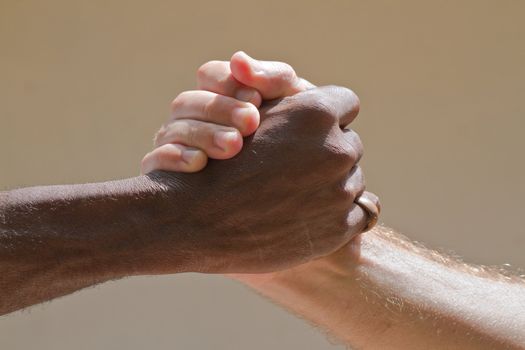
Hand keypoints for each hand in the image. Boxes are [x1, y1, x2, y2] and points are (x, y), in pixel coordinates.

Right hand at [140, 52, 374, 274]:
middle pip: (349, 143)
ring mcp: (342, 191)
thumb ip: (275, 89)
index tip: (308, 130)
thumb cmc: (215, 161)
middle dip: (329, 151)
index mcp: (316, 112)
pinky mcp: (341, 227)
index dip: (325, 116)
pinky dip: (338, 214)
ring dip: (332, 184)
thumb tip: (298, 89)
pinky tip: (307, 215)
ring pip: (352, 179)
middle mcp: (338, 148)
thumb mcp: (245, 111)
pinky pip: (358, 212)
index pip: (345, 102)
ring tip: (296, 194)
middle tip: (298, 166)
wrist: (199, 222)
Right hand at [141, 51, 314, 173]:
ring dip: (204, 134)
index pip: (210, 76)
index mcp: (221, 97)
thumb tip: (239, 60)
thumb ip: (272, 79)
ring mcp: (176, 146)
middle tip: (250, 123)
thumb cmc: (295, 145)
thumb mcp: (293, 108)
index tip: (257, 101)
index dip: (229, 84)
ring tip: (233, 146)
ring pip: (174, 130)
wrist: (297, 197)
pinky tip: (199, 163)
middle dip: (219, 109)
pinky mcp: (165, 178)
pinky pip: (156, 161)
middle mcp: (193, 119)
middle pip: (189, 101)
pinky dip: (174, 157)